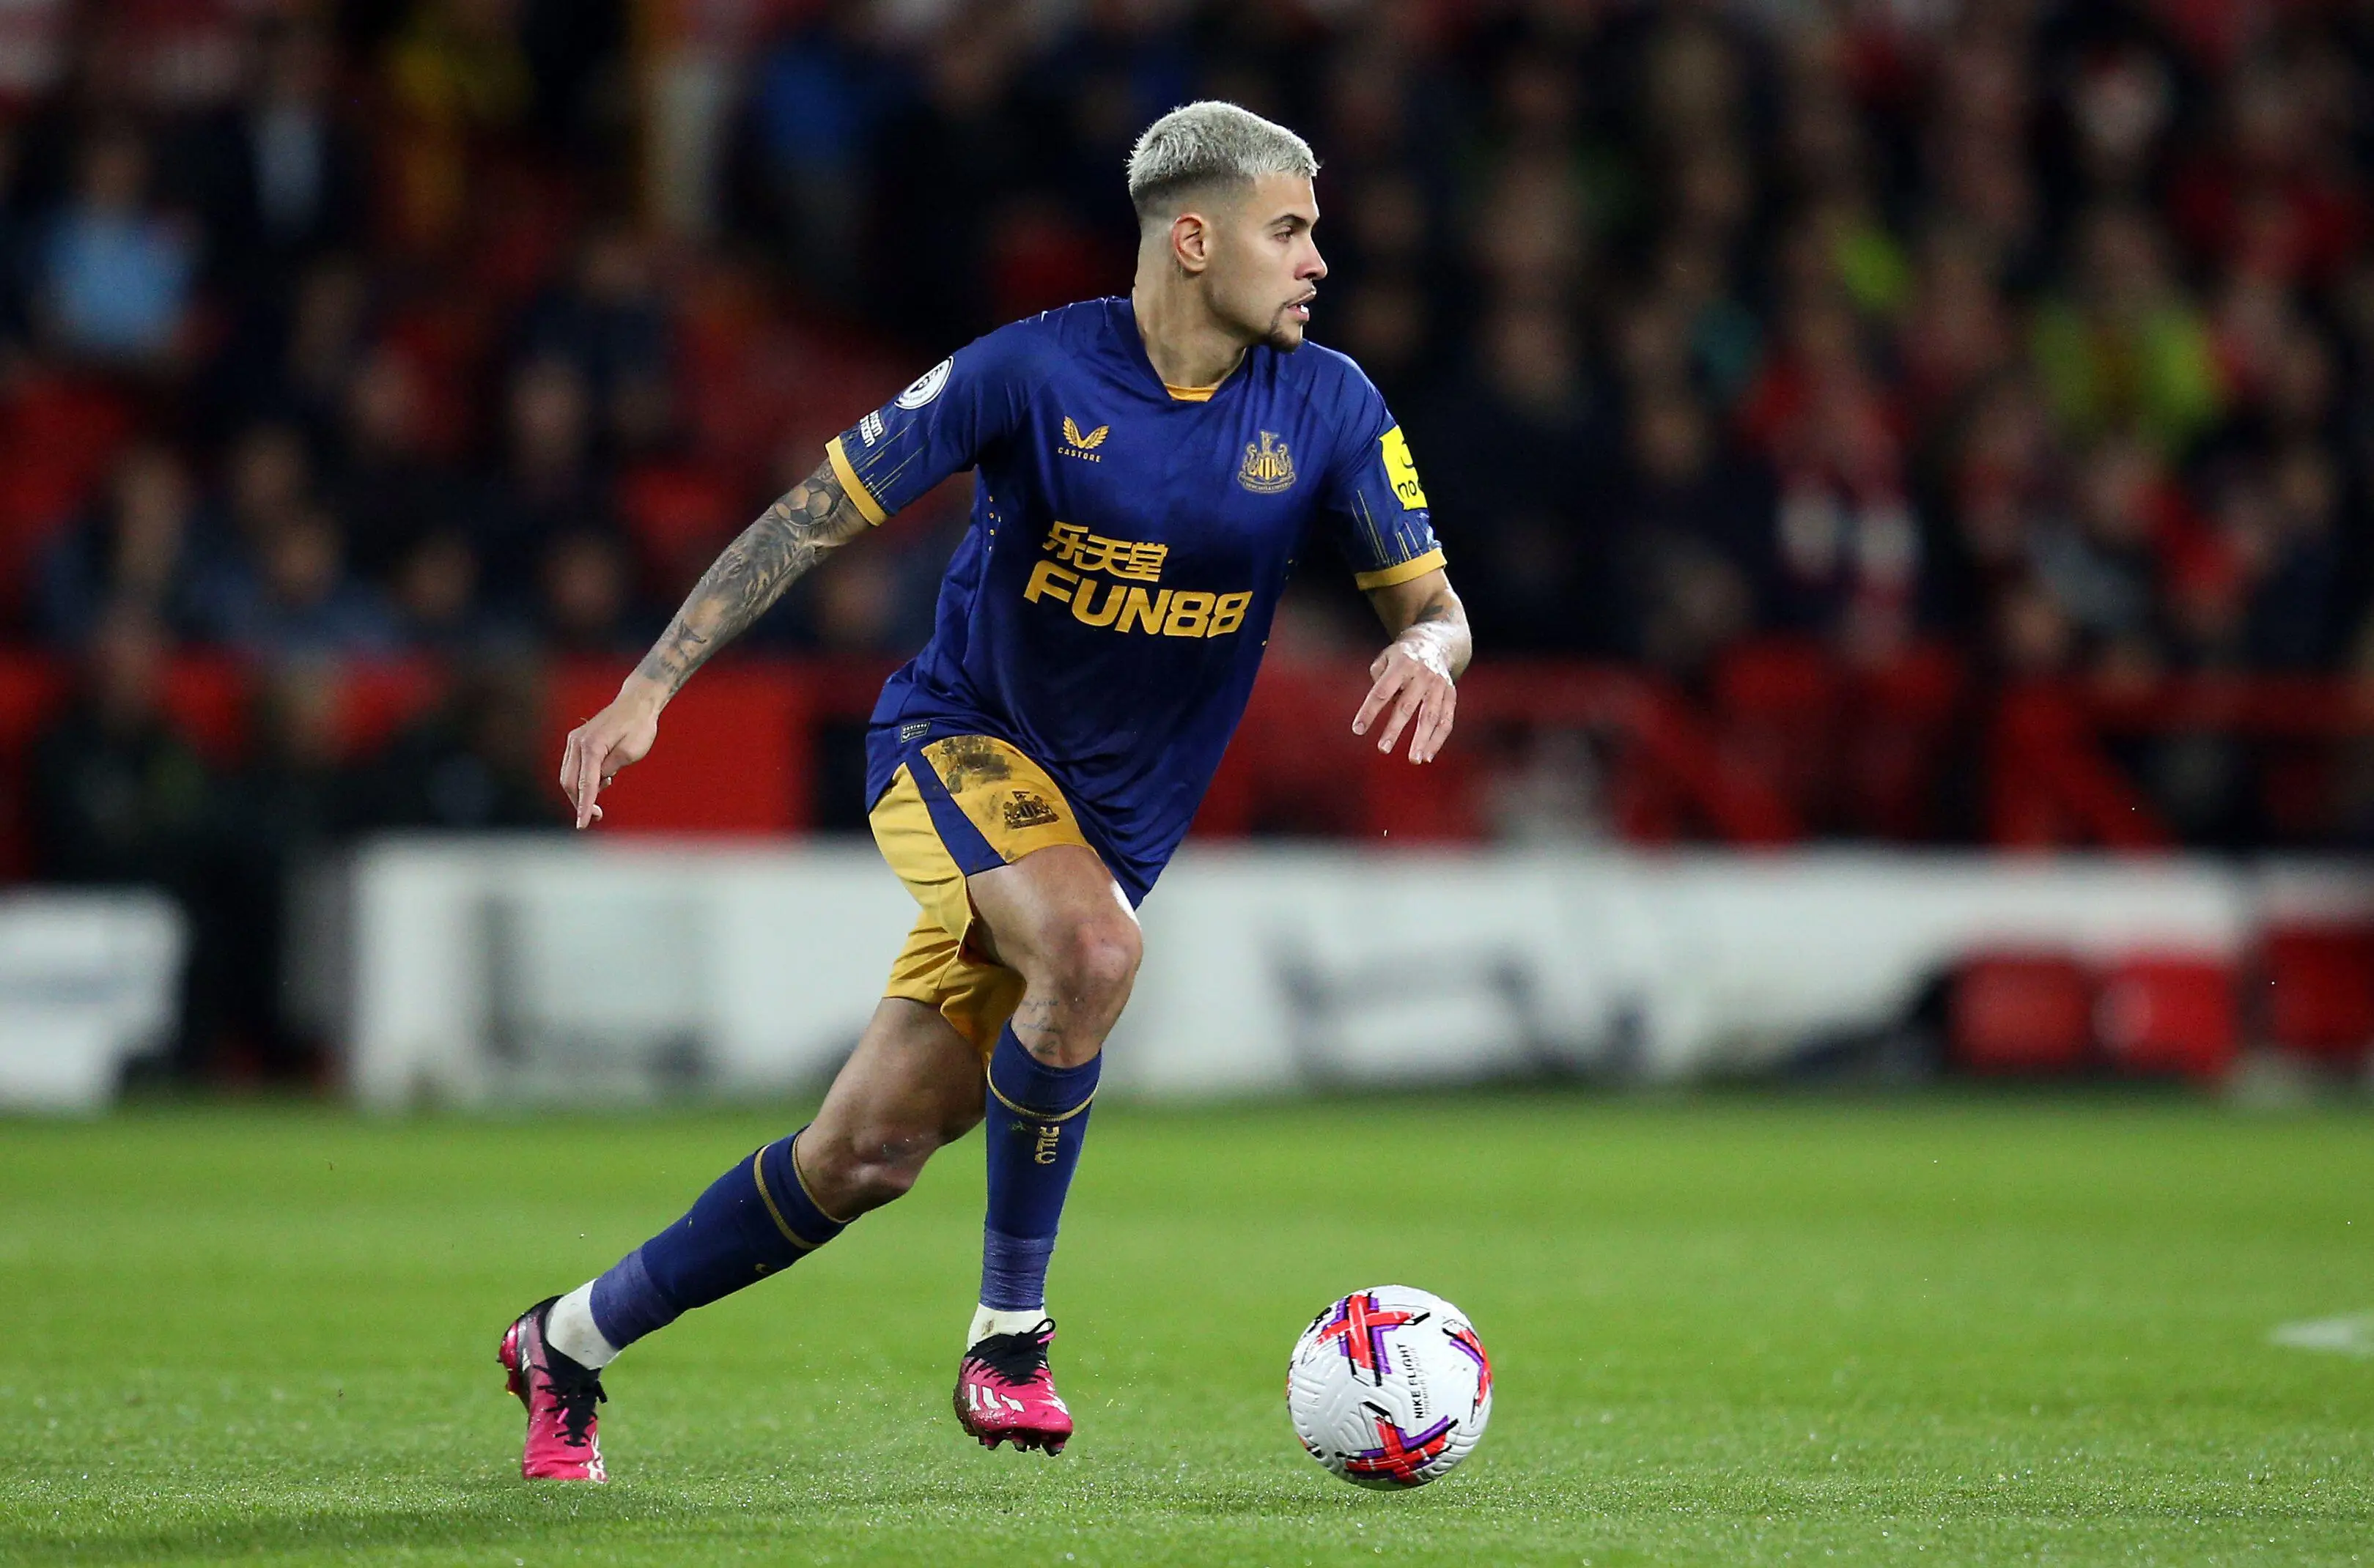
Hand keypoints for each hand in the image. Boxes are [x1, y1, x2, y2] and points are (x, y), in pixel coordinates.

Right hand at [558, 683, 663, 827]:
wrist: (636, 704)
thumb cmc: (639, 727)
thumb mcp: (631, 752)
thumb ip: (610, 769)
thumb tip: (596, 782)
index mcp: (592, 746)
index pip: (585, 784)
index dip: (583, 807)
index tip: (582, 825)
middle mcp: (577, 743)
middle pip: (569, 783)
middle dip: (579, 803)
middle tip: (598, 815)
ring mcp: (574, 741)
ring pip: (568, 776)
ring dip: (581, 791)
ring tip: (605, 788)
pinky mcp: (576, 741)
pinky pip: (573, 767)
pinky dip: (582, 779)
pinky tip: (602, 778)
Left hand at [1351, 636, 1456, 762]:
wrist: (1435, 643)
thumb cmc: (1401, 657)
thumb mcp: (1385, 658)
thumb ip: (1378, 679)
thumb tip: (1382, 705)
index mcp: (1402, 664)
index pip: (1381, 691)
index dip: (1369, 711)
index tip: (1357, 729)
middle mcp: (1422, 674)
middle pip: (1406, 706)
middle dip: (1394, 729)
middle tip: (1382, 749)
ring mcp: (1439, 684)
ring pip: (1430, 716)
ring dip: (1422, 740)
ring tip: (1413, 760)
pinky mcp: (1451, 693)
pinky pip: (1446, 720)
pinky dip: (1438, 739)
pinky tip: (1427, 755)